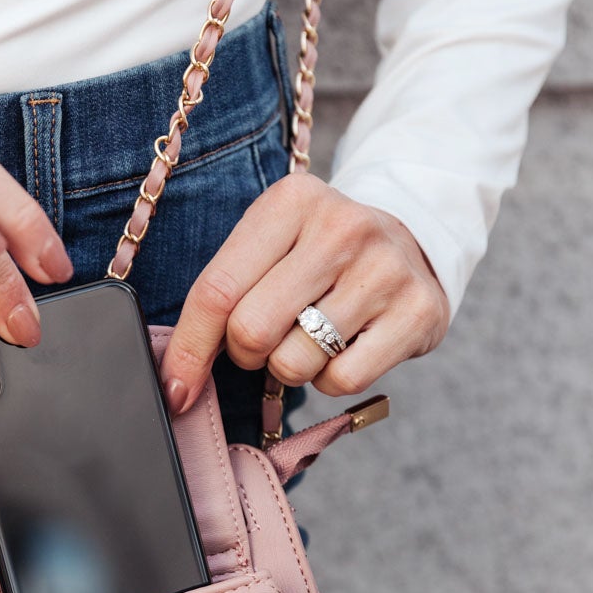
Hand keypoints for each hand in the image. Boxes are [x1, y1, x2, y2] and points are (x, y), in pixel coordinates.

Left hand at [158, 172, 449, 412]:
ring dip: (290, 367)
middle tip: (265, 339)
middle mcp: (342, 228)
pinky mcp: (418, 312)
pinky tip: (346, 347)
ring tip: (312, 335)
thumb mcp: (271, 245)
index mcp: (291, 202)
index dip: (188, 349)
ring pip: (294, 362)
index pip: (218, 290)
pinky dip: (330, 379)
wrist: (415, 242)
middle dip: (246, 353)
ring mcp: (385, 269)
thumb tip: (176, 382)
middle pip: (252, 331)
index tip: (175, 390)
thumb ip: (224, 294)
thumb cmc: (319, 253)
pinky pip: (342, 380)